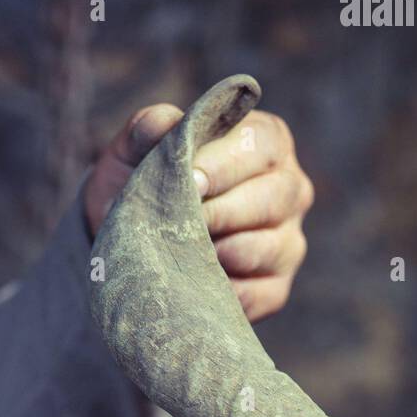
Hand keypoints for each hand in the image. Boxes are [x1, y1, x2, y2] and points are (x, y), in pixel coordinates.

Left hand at [85, 101, 313, 322]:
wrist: (127, 244)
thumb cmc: (139, 185)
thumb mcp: (133, 152)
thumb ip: (147, 130)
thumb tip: (165, 123)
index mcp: (265, 144)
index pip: (262, 144)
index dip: (226, 164)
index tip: (191, 181)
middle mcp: (288, 190)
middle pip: (274, 197)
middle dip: (221, 211)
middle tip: (183, 222)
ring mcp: (287, 242)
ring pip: (265, 248)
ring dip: (216, 253)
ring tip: (181, 250)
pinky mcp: (275, 289)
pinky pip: (255, 294)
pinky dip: (219, 291)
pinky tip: (192, 282)